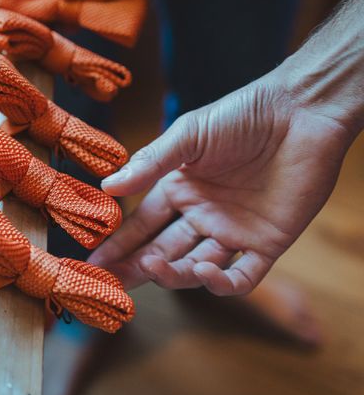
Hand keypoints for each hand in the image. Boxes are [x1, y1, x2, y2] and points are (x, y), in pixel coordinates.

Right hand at [88, 68, 357, 294]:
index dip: (118, 245)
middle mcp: (201, 215)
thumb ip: (150, 163)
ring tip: (155, 266)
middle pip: (162, 251)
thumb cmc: (242, 115)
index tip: (94, 263)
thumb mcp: (189, 135)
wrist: (301, 112)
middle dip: (137, 267)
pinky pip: (243, 276)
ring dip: (175, 273)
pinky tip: (205, 272)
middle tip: (112, 281)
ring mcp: (232, 232)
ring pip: (196, 267)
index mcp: (179, 190)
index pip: (141, 225)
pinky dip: (223, 282)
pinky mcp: (266, 244)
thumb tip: (107, 187)